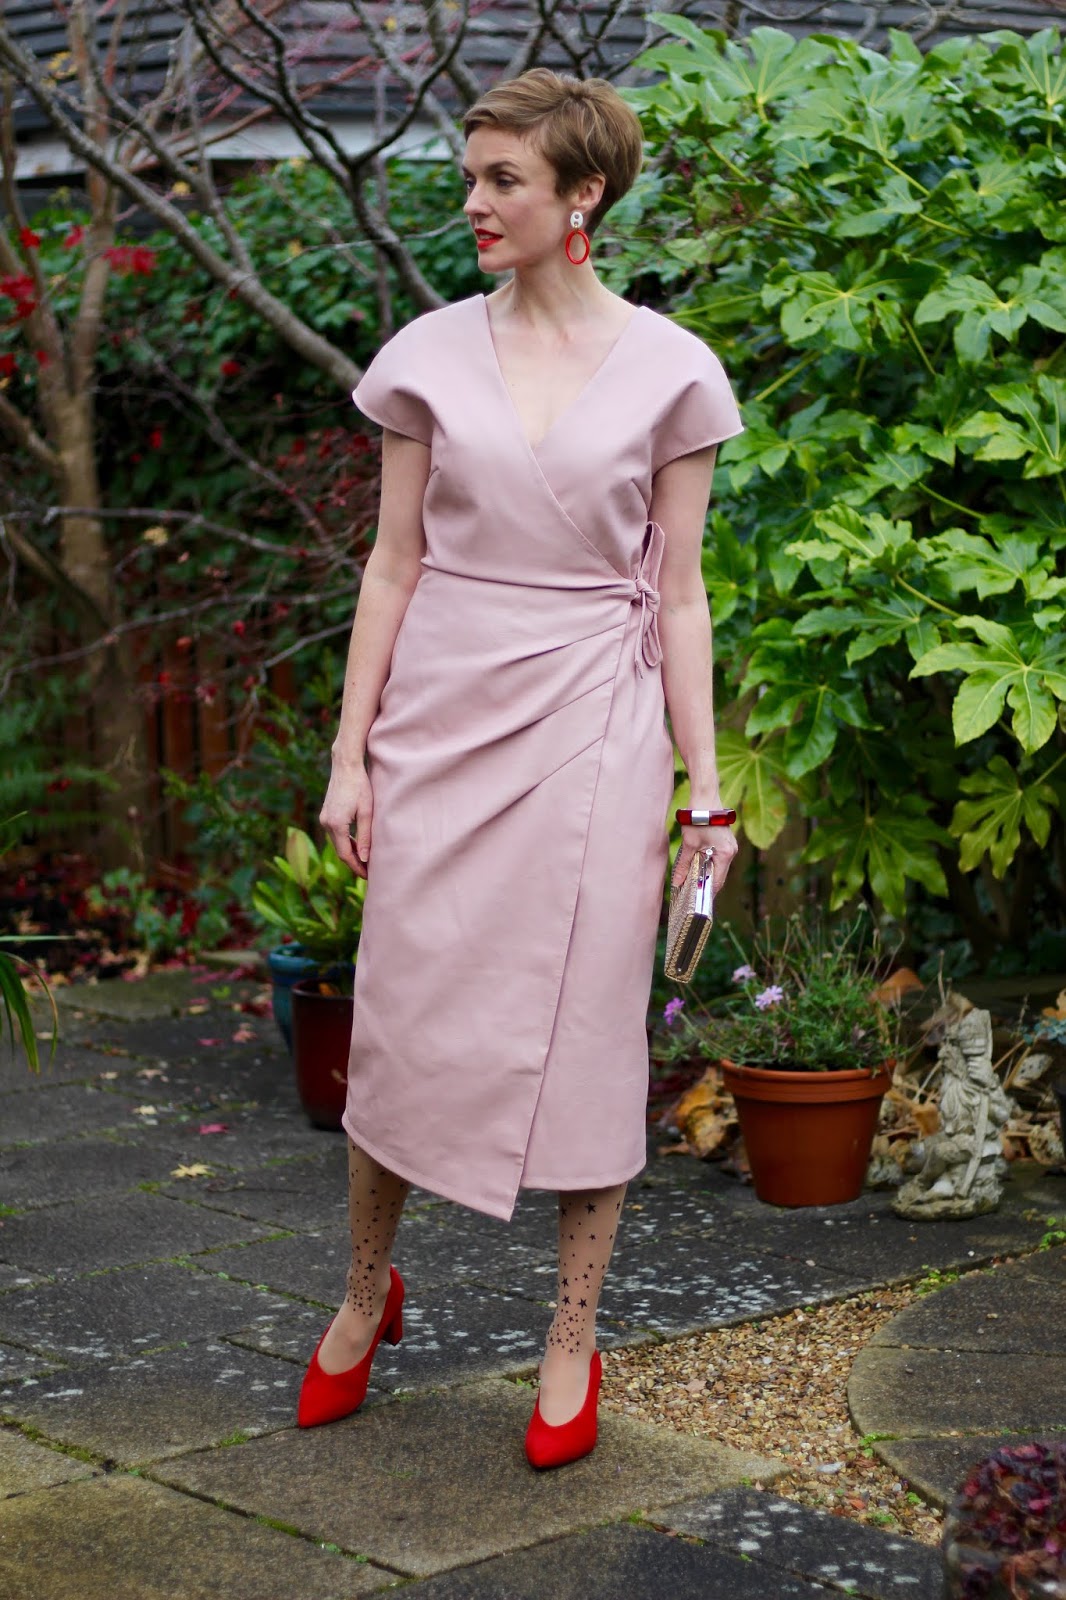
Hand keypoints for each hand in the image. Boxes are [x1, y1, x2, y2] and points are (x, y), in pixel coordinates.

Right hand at [320, 760, 373, 879]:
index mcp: (336, 824)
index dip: (357, 867)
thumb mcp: (367, 812)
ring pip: (337, 843)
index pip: (346, 854)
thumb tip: (365, 859)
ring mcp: (324, 818)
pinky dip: (346, 842)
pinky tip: (357, 845)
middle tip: (369, 872)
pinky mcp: (326, 814)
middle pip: (340, 851)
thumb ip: (365, 836)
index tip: (368, 875)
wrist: (345, 766)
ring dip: (350, 852)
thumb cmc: (360, 786)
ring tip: (365, 861)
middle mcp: (326, 823)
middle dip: (354, 862)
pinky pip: (335, 834)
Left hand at [671, 821, 738, 897]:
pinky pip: (717, 857)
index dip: (706, 891)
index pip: (717, 881)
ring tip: (691, 879)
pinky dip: (707, 863)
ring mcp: (730, 845)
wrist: (705, 796)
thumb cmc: (698, 819)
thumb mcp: (689, 844)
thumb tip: (677, 882)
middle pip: (718, 874)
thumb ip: (683, 865)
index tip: (695, 899)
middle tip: (690, 890)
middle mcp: (731, 851)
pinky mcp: (725, 840)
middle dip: (704, 882)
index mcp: (726, 854)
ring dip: (705, 872)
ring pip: (717, 866)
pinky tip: (696, 865)